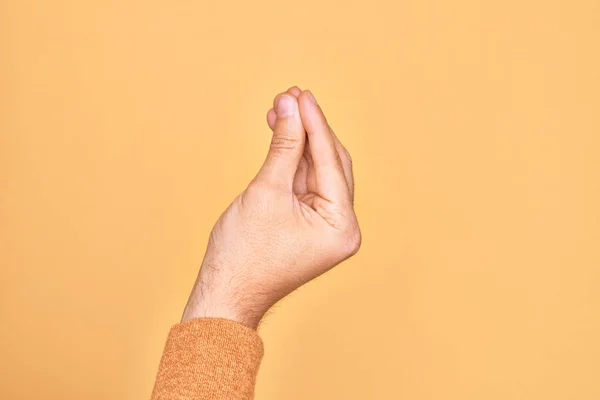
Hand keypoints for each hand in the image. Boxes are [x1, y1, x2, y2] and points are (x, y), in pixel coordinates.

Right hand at [181, 87, 360, 327]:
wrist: (225, 293)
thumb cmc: (243, 254)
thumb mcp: (266, 191)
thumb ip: (283, 146)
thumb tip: (290, 107)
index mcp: (342, 226)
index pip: (332, 161)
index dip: (315, 124)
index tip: (300, 94)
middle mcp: (343, 227)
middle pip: (330, 163)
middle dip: (308, 129)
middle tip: (290, 97)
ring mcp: (327, 228)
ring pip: (317, 171)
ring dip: (298, 141)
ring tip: (279, 109)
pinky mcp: (310, 225)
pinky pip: (305, 185)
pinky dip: (292, 162)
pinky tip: (280, 134)